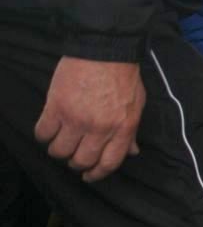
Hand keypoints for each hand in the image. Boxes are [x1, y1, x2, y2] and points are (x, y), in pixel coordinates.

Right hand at [34, 57, 144, 182]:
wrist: (104, 49)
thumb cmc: (123, 76)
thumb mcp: (137, 104)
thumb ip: (131, 131)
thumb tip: (131, 152)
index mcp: (123, 128)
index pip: (109, 163)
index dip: (97, 174)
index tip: (89, 176)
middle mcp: (100, 128)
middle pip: (81, 161)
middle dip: (76, 163)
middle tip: (74, 154)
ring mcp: (76, 119)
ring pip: (59, 151)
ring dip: (58, 149)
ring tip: (62, 139)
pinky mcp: (56, 107)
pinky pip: (42, 133)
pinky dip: (44, 135)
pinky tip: (50, 128)